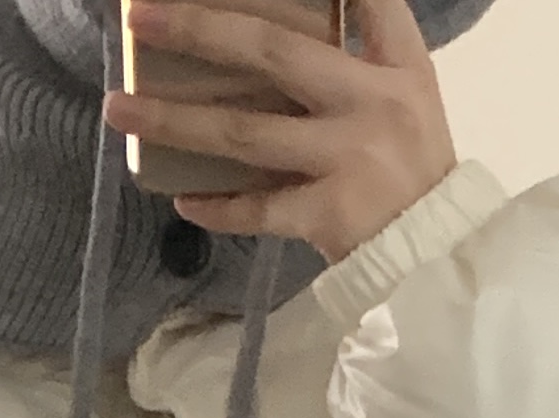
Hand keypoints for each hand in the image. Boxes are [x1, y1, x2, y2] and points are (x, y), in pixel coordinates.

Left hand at [105, 0, 456, 265]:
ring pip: (246, 133)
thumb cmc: (412, 166)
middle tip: (142, 16)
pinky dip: (217, 206)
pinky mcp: (330, 214)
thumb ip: (362, 51)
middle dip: (201, 29)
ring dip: (175, 121)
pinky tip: (180, 197)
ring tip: (121, 109)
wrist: (437, 252)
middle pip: (273, 51)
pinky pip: (258, 210)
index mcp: (396, 64)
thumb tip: (272, 34)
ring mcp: (349, 158)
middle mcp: (372, 101)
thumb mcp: (408, 93)